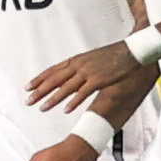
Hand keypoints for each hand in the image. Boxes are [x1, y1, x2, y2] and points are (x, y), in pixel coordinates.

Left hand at [28, 40, 156, 120]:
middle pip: (55, 79)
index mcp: (77, 59)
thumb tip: (72, 76)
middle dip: (40, 90)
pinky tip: (66, 110)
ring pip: (66, 87)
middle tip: (28, 100)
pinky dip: (74, 101)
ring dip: (53, 98)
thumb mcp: (93, 59)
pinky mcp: (99, 80)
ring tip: (42, 108)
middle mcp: (79, 65)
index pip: (53, 70)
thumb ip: (81, 67)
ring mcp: (88, 72)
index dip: (39, 79)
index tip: (28, 87)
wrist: (131, 51)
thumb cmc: (114, 55)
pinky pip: (83, 92)